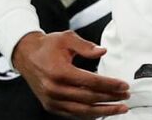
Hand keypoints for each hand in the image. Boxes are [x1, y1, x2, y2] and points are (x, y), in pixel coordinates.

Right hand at [11, 31, 129, 117]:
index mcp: (59, 71)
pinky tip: (101, 111)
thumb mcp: (67, 38)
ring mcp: (52, 100)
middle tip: (126, 97)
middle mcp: (54, 89)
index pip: (91, 82)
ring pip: (82, 111)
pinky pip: (73, 114)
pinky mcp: (50, 106)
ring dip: (103, 111)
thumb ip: (86, 46)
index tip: (124, 85)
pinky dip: (89, 114)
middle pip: (89, 98)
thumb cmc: (47, 46)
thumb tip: (103, 52)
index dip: (110, 85)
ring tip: (119, 109)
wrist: (26, 55)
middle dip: (110, 98)